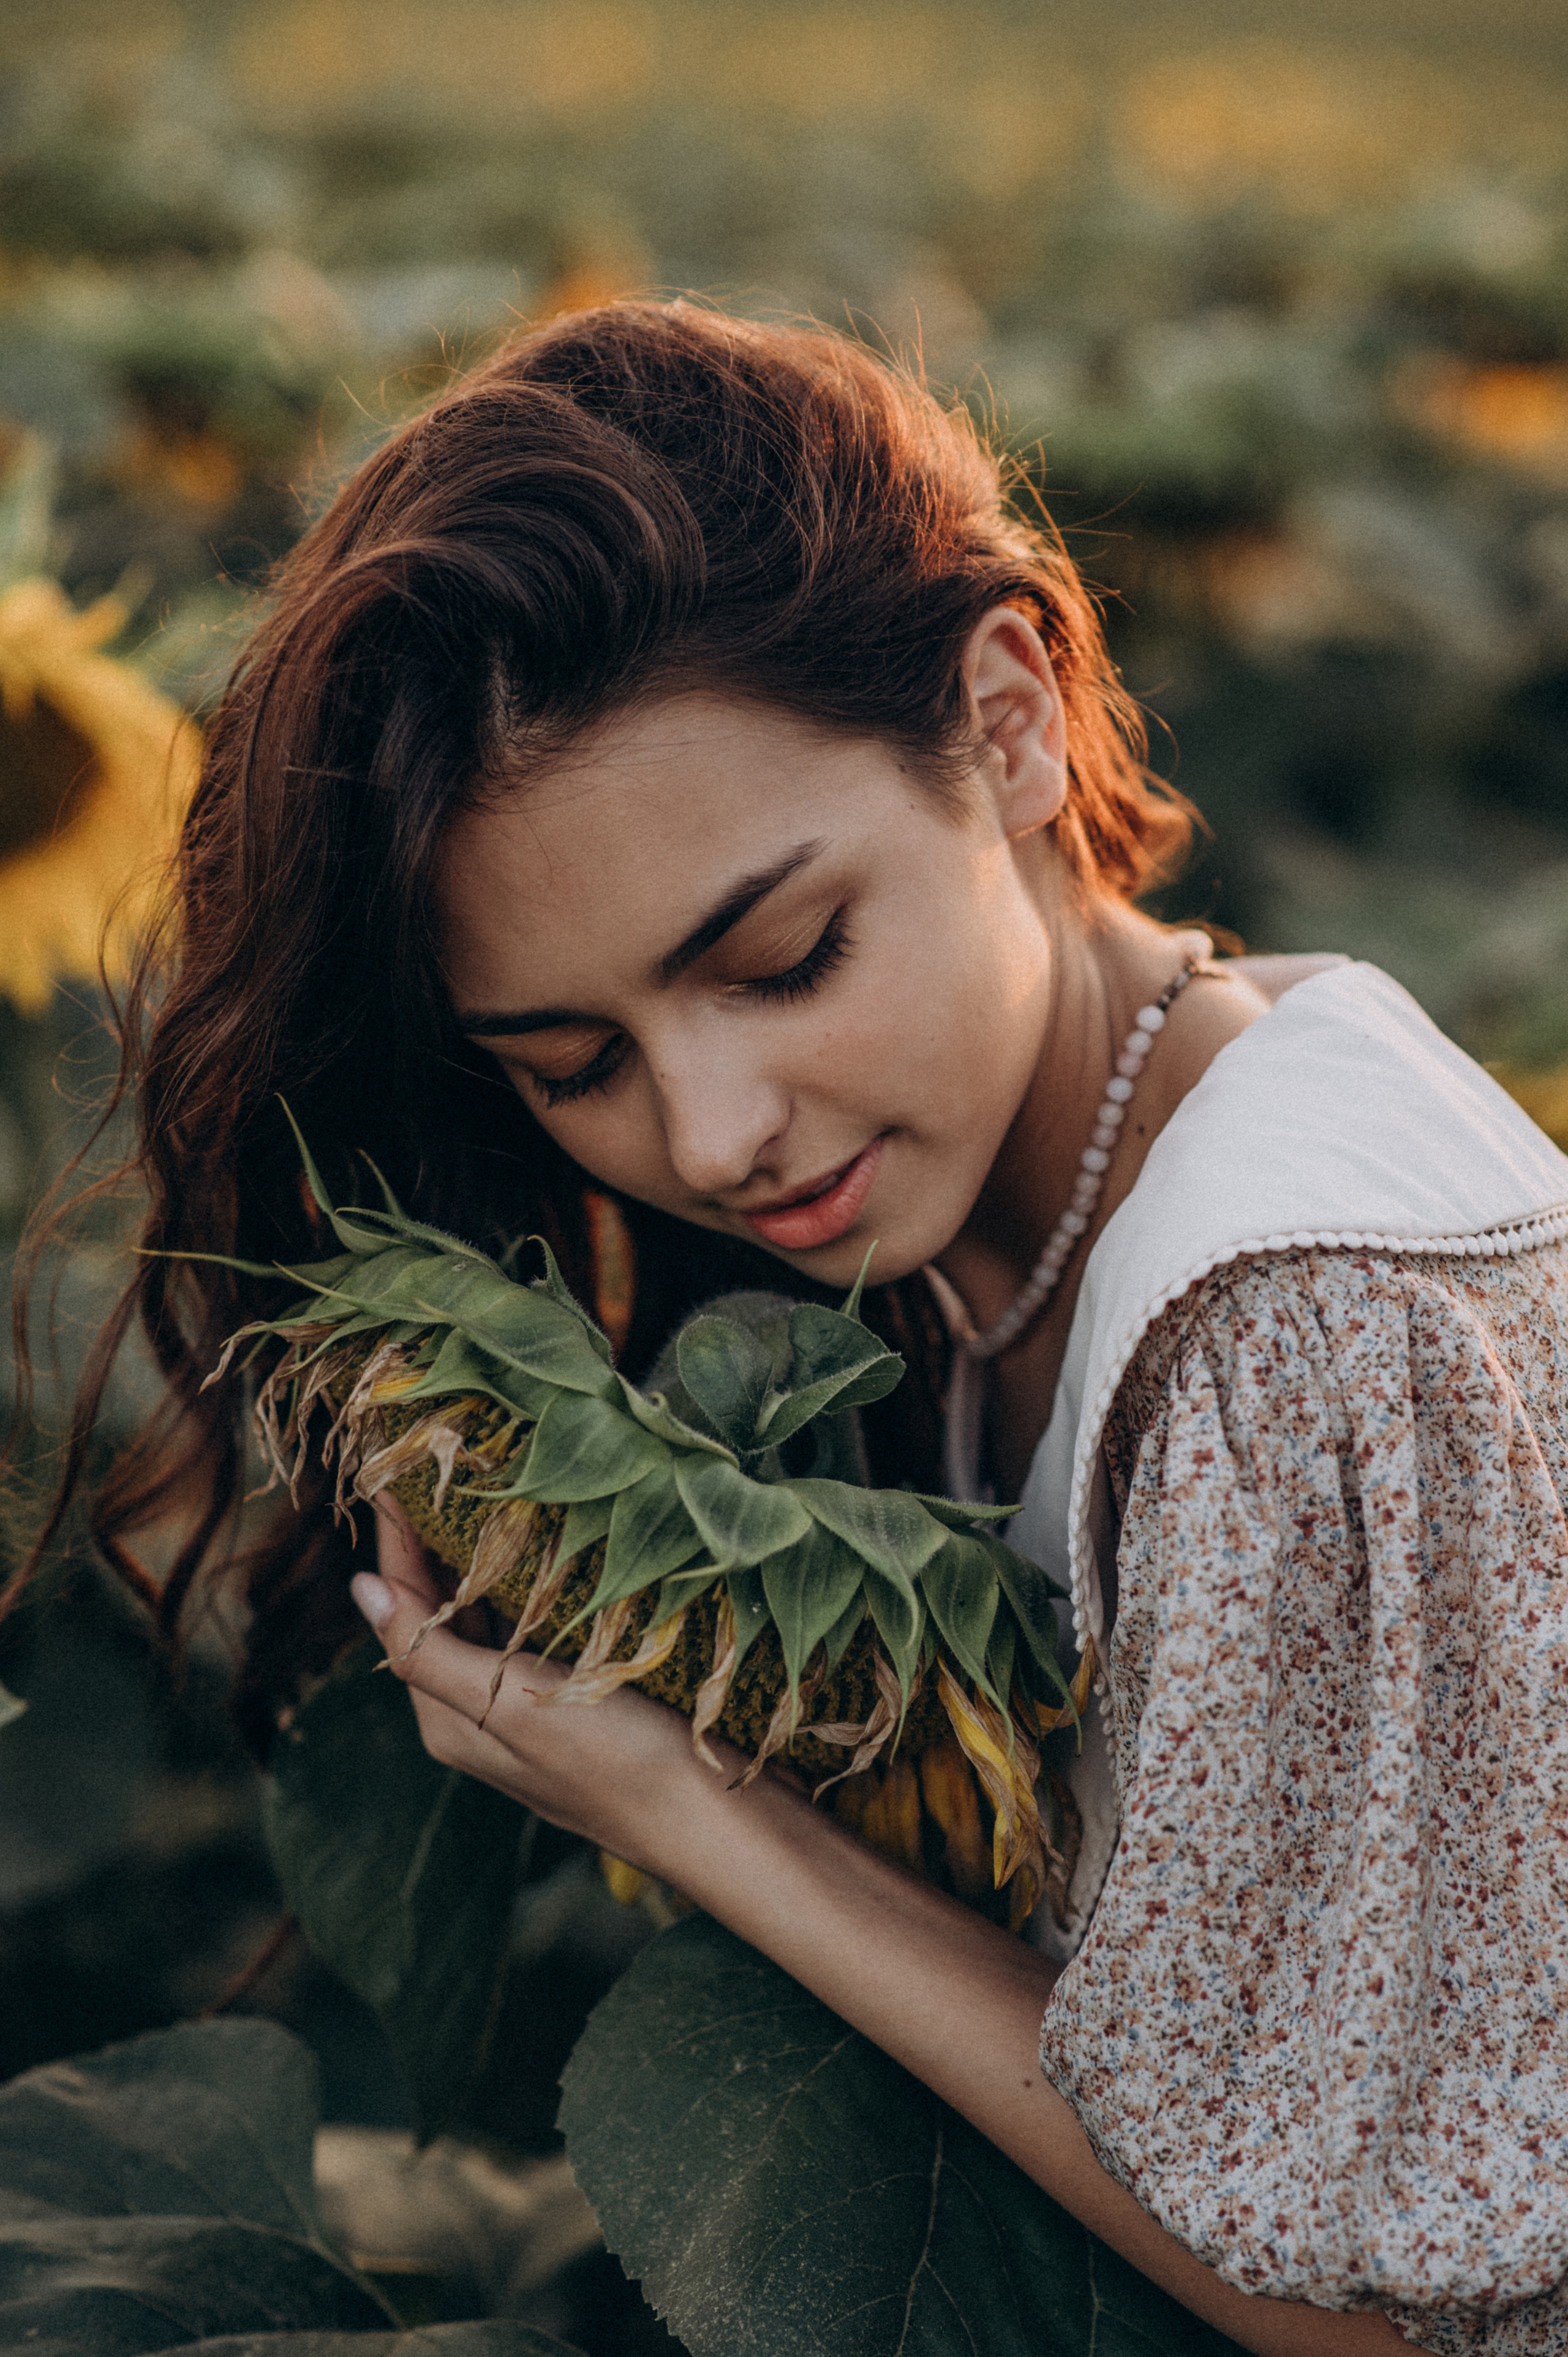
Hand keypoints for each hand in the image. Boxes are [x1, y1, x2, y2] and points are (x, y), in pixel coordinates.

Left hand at [354, 1500, 740, 1878]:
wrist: (718, 1818)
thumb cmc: (615, 1763)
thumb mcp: (510, 1706)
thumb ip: (431, 1652)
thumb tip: (358, 1588)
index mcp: (450, 1717)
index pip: (403, 1608)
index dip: (396, 1537)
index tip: (391, 1462)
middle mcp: (482, 1710)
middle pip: (440, 1607)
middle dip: (434, 1535)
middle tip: (440, 1455)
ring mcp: (533, 1701)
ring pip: (489, 1611)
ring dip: (483, 1551)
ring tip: (486, 1478)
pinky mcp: (581, 1691)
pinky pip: (538, 1620)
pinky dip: (531, 1576)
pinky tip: (547, 1538)